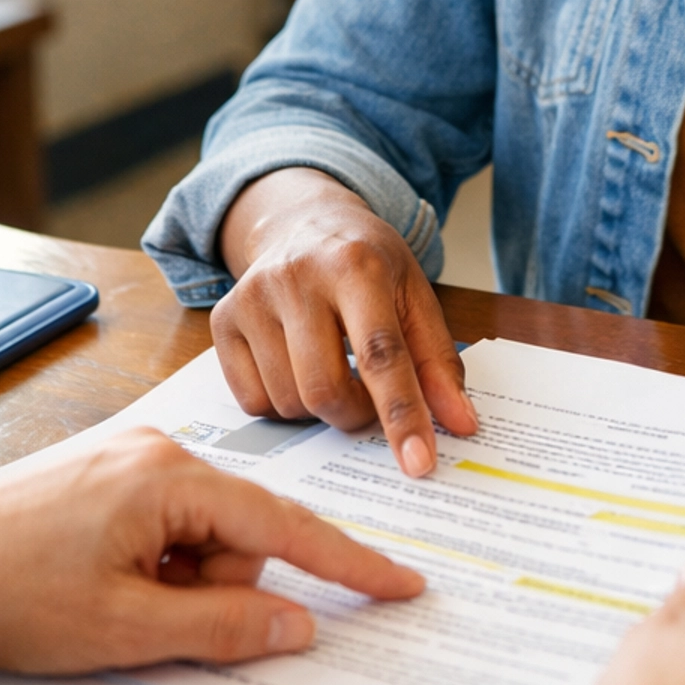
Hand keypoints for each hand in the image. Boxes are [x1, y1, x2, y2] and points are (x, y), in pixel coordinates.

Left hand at [0, 428, 422, 673]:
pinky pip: (165, 525)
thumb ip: (222, 626)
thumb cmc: (5, 592)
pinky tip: (101, 585)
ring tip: (108, 605)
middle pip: (239, 536)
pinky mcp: (105, 474)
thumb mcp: (122, 628)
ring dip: (176, 584)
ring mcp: (129, 459)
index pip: (286, 526)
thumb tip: (298, 626)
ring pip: (200, 536)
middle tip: (147, 623)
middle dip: (213, 590)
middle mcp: (159, 452)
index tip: (401, 586)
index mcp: (171, 478)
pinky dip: (153, 567)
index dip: (348, 564)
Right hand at [215, 168, 476, 475]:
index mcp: (357, 265)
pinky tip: (296, 367)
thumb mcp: (414, 295)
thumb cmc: (367, 264)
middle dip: (356, 415)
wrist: (303, 221)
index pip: (381, 354)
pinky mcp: (223, 319)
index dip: (402, 414)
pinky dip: (282, 404)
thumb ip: (438, 361)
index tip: (419, 463)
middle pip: (326, 390)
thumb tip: (461, 424)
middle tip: (369, 398)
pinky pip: (252, 402)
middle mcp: (297, 276)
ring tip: (333, 369)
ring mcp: (252, 298)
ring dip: (320, 410)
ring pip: (288, 403)